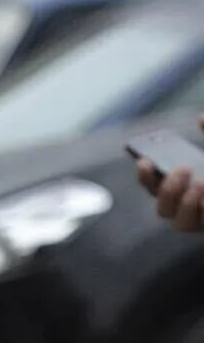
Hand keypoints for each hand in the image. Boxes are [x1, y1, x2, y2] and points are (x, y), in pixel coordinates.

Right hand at [141, 118, 203, 232]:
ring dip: (186, 204)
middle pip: (163, 209)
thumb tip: (201, 119)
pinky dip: (203, 208)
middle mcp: (191, 209)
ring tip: (200, 185)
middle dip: (167, 189)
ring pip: (181, 223)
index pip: (155, 187)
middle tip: (183, 169)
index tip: (145, 161)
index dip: (145, 176)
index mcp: (187, 188)